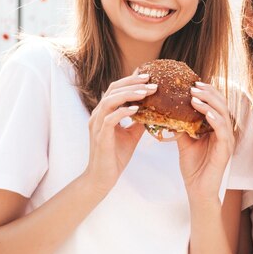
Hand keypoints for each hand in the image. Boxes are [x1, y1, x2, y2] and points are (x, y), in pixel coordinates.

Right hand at [84, 73, 154, 195]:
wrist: (103, 177)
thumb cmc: (116, 155)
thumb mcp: (132, 134)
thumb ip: (140, 121)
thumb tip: (155, 110)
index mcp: (105, 112)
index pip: (116, 89)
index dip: (131, 81)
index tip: (149, 76)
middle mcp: (98, 115)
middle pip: (113, 89)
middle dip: (132, 83)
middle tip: (151, 80)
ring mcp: (97, 124)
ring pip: (110, 100)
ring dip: (129, 94)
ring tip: (146, 92)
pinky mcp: (100, 136)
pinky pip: (110, 119)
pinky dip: (123, 111)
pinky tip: (137, 109)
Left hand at [176, 82, 234, 200]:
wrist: (198, 190)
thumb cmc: (194, 167)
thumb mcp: (185, 142)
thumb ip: (181, 126)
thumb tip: (169, 112)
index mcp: (217, 128)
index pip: (216, 104)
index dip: (207, 92)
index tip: (193, 84)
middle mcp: (225, 131)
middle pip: (222, 105)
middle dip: (208, 93)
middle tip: (193, 86)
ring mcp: (227, 140)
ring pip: (223, 115)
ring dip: (210, 103)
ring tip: (195, 96)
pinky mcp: (226, 150)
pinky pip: (224, 131)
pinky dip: (216, 120)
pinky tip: (207, 113)